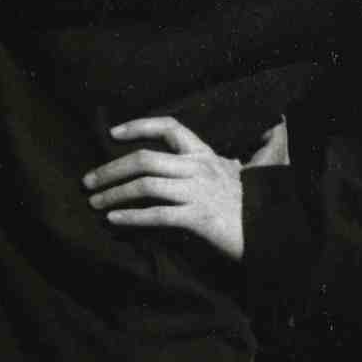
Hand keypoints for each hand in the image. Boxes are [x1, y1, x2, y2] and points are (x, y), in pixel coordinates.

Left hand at [82, 115, 245, 259]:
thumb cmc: (256, 205)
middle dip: (111, 169)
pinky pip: (156, 215)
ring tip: (95, 203)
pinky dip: (131, 217)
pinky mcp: (198, 219)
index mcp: (206, 155)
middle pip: (145, 159)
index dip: (139, 126)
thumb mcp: (248, 172)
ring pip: (145, 185)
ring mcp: (198, 193)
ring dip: (114, 193)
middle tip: (88, 181)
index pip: (170, 127)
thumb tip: (250, 136)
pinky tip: (114, 220)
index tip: (113, 134)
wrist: (273, 236)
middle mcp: (200, 168)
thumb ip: (238, 155)